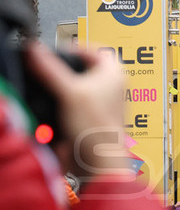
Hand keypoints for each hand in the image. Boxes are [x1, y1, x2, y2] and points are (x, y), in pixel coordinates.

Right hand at [26, 42, 128, 176]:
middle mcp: (115, 87)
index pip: (97, 49)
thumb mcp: (68, 92)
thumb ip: (49, 69)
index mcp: (115, 74)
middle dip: (69, 68)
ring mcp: (107, 103)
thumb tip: (35, 50)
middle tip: (53, 69)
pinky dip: (68, 102)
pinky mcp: (98, 118)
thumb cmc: (96, 130)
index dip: (76, 48)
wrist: (99, 161)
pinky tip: (58, 107)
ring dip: (68, 86)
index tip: (59, 53)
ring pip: (84, 86)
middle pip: (89, 68)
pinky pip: (81, 103)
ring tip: (55, 89)